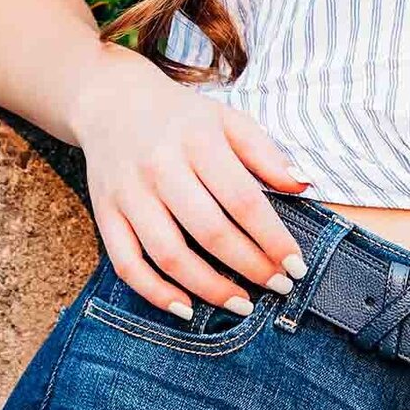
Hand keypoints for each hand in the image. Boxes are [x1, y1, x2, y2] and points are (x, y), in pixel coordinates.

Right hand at [71, 43, 312, 317]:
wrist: (112, 101)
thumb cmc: (182, 117)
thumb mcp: (228, 120)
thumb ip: (265, 153)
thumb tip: (304, 184)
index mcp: (198, 140)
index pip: (243, 200)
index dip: (272, 238)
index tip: (296, 265)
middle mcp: (161, 167)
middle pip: (210, 231)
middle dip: (250, 266)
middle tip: (279, 288)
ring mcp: (130, 193)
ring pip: (169, 254)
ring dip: (209, 288)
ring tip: (242, 305)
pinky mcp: (105, 213)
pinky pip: (127, 264)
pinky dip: (155, 293)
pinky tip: (185, 308)